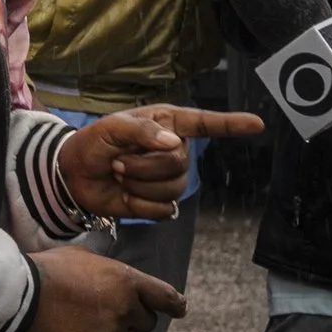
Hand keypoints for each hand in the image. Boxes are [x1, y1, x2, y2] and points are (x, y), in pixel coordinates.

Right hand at [19, 246, 184, 331]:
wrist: (19, 295)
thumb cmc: (47, 270)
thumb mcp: (81, 257)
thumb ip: (108, 270)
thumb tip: (114, 278)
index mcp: (126, 281)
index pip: (165, 297)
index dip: (174, 304)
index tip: (178, 309)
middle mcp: (125, 310)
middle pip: (145, 323)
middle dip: (130, 318)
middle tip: (102, 311)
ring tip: (78, 323)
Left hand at [55, 106, 264, 220]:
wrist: (74, 175)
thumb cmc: (92, 143)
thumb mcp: (109, 128)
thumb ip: (140, 131)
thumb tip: (173, 143)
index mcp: (166, 124)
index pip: (204, 123)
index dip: (231, 124)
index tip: (258, 124)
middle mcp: (173, 150)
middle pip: (180, 163)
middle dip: (144, 165)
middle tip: (119, 160)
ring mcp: (169, 177)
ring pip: (174, 188)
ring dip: (140, 184)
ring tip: (120, 174)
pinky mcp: (160, 202)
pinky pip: (164, 209)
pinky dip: (139, 204)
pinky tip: (126, 195)